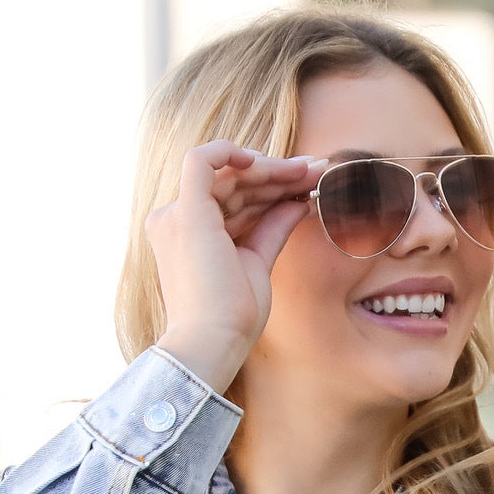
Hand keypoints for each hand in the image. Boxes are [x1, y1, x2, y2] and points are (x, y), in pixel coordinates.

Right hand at [147, 141, 326, 391]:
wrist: (215, 342)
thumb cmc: (233, 316)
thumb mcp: (258, 261)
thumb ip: (272, 228)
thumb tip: (297, 201)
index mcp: (191, 236)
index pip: (234, 200)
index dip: (272, 188)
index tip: (308, 184)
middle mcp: (176, 221)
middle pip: (234, 185)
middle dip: (278, 174)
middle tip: (316, 169)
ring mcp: (177, 215)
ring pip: (227, 174)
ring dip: (272, 169)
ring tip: (310, 171)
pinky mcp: (186, 212)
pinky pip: (201, 161)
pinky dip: (230, 151)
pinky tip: (263, 160)